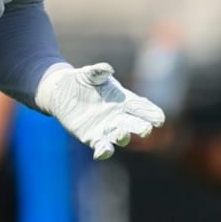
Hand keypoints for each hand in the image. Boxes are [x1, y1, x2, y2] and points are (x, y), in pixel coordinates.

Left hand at [35, 62, 165, 159]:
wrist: (61, 92)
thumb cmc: (81, 80)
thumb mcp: (89, 74)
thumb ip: (98, 72)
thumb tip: (107, 69)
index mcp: (124, 100)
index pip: (142, 107)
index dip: (152, 113)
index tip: (159, 118)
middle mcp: (119, 117)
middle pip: (135, 124)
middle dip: (142, 127)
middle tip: (147, 129)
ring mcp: (107, 129)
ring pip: (120, 137)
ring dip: (123, 137)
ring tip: (122, 135)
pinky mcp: (92, 138)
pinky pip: (101, 147)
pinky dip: (104, 150)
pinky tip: (102, 152)